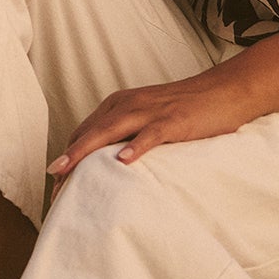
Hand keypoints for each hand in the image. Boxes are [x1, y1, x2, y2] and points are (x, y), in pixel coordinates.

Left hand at [47, 64, 262, 176]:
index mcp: (120, 104)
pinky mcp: (173, 120)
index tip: (57, 182)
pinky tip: (123, 161)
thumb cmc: (186, 110)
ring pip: (110, 131)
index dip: (68, 155)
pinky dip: (135, 146)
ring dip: (86, 152)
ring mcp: (150, 111)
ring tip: (68, 173)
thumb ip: (127, 135)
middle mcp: (129, 104)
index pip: (84, 131)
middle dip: (69, 159)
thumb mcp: (148, 119)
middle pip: (90, 132)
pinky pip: (150, 134)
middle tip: (54, 187)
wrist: (223, 91)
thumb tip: (107, 164)